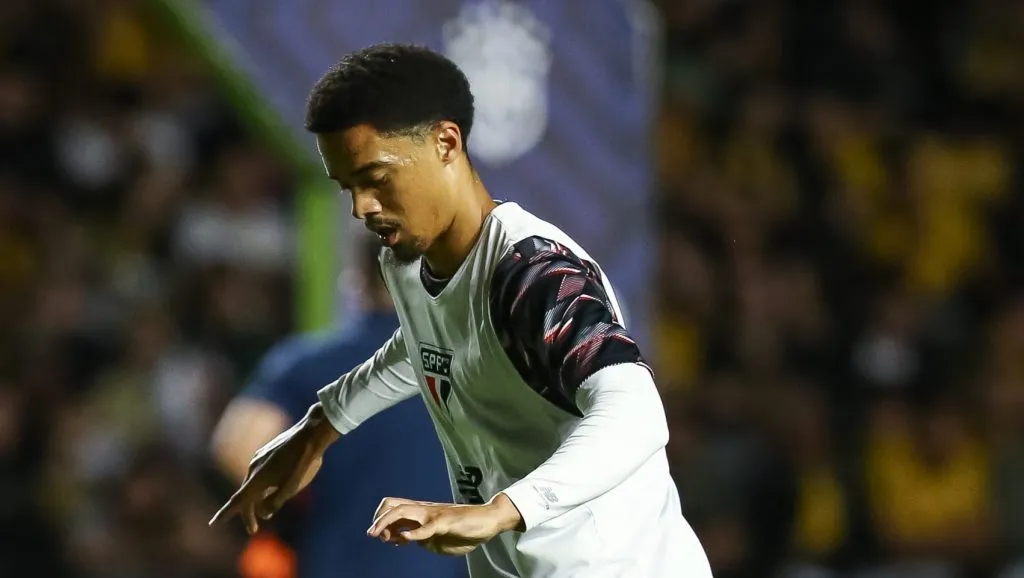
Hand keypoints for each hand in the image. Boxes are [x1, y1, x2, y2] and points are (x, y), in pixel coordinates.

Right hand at [209, 404, 339, 533]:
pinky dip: (262, 485)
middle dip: (249, 513)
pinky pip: (259, 472)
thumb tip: (264, 513)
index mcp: (258, 479)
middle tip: (253, 529)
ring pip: (253, 483)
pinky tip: (272, 486)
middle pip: (246, 495)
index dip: (226, 513)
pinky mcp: (266, 451)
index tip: (214, 522)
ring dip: (257, 498)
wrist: (310, 434)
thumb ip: (275, 502)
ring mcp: (258, 458)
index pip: (238, 501)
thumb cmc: (302, 463)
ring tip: (266, 510)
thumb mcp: (291, 488)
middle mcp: (253, 468)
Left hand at [368, 493, 523, 555]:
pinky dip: (414, 533)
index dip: (381, 520)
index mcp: (422, 513)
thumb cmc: (464, 528)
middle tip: (373, 534)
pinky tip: (406, 539)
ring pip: (404, 510)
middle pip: (393, 504)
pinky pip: (427, 527)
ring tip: (380, 536)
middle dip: (379, 519)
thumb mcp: (437, 537)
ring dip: (388, 523)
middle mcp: (425, 510)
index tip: (379, 536)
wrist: (488, 520)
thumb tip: (406, 539)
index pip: (394, 507)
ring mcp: (434, 514)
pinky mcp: (446, 522)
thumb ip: (421, 537)